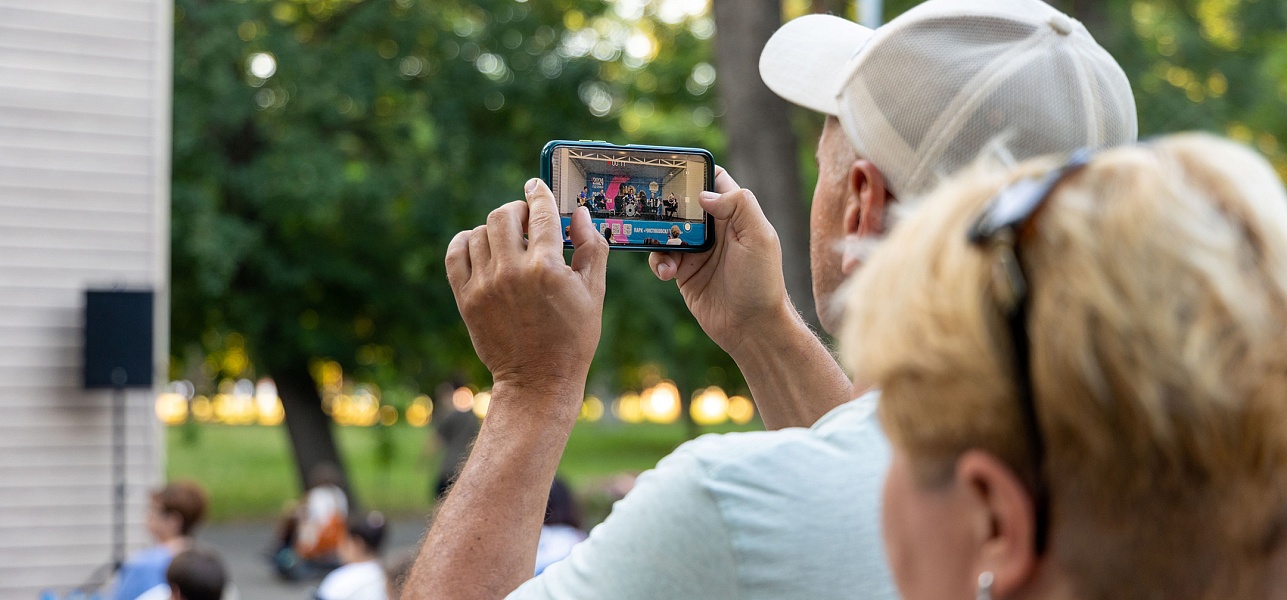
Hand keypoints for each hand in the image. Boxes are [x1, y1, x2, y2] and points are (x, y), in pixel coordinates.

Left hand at [445, 179, 608, 395]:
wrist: (538, 380)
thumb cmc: (573, 338)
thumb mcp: (594, 293)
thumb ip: (592, 248)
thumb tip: (580, 214)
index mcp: (547, 268)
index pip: (541, 213)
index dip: (539, 192)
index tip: (536, 185)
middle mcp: (512, 272)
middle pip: (504, 215)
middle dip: (517, 211)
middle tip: (527, 220)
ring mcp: (485, 285)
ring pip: (480, 232)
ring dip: (495, 229)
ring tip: (509, 241)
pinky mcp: (467, 299)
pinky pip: (457, 253)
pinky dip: (467, 242)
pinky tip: (481, 247)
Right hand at [649, 166, 791, 353]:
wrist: (751, 328)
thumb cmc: (762, 282)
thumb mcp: (760, 238)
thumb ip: (739, 206)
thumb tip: (704, 195)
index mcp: (735, 215)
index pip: (714, 182)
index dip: (696, 171)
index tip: (674, 166)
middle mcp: (715, 230)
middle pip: (684, 204)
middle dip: (666, 203)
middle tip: (649, 204)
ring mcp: (698, 251)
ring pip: (667, 231)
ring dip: (659, 236)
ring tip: (664, 250)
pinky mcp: (684, 272)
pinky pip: (662, 258)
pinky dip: (658, 262)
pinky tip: (667, 273)